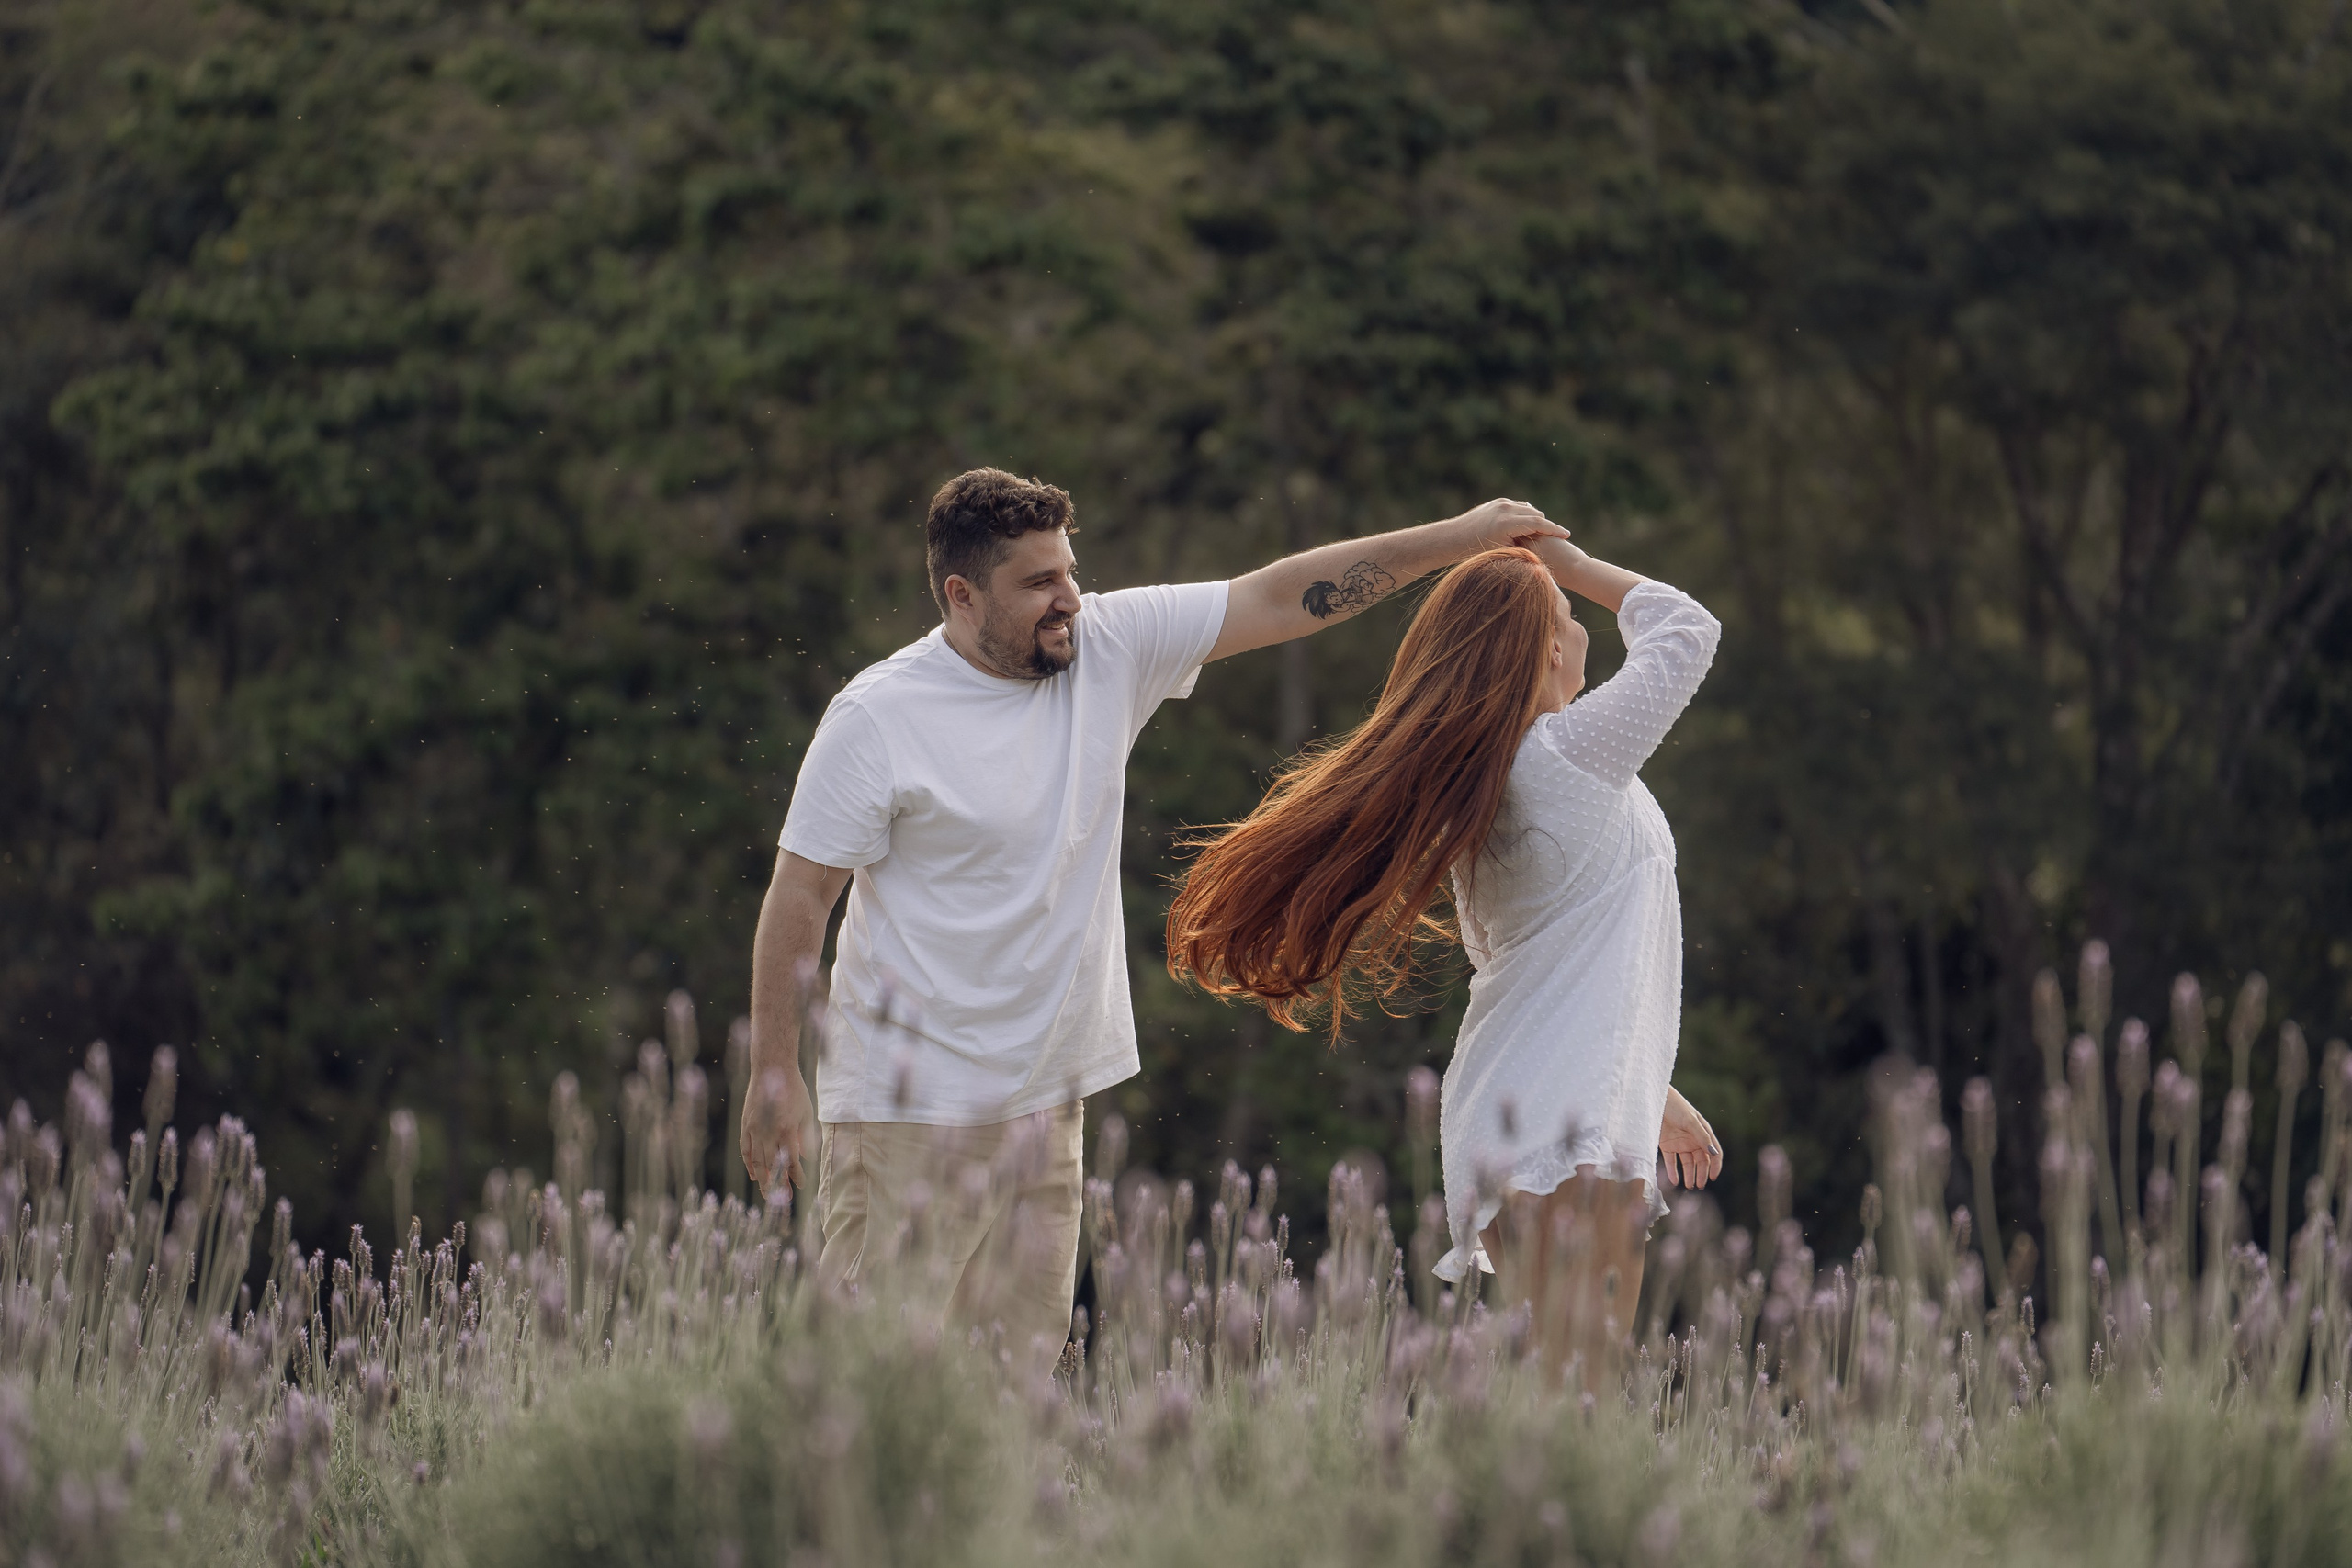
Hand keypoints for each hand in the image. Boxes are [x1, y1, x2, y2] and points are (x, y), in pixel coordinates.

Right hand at [741, 1064, 814, 1201]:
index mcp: (787, 1129)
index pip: (792, 1160)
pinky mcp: (746, 1125)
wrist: (771, 1069)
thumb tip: (806, 1157)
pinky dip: (749, 1164)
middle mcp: (769, 1132)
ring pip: (757, 1161)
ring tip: (767, 1193)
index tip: (800, 1185)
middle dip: (778, 1184)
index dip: (796, 1175)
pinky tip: (753, 1175)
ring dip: (762, 1179)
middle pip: (772, 1166)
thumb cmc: (793, 1090)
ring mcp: (755, 1129)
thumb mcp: (806, 1112)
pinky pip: (746, 1150)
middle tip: (782, 1198)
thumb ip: (806, 1136)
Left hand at [1449, 498, 1568, 554]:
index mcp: (1507, 523)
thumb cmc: (1475, 552)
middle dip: (1547, 525)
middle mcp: (1505, 509)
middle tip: (1557, 536)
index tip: (1567, 535)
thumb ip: (1521, 550)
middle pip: (1536, 514)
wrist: (1453, 537)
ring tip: (1544, 533)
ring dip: (1536, 519)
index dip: (1555, 530)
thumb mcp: (1501, 553)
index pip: (1539, 524)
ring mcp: (1501, 503)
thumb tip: (1541, 556)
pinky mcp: (1497, 501)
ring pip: (1528, 509)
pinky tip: (1528, 526)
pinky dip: (1525, 515)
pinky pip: (1519, 506)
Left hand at [1659, 1087, 1722, 1188]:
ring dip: (1689, 1175)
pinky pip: (1671, 1161)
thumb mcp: (1690, 1121)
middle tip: (1699, 1185)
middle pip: (1700, 1161)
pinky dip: (1673, 1172)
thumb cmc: (1675, 1106)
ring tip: (1689, 1186)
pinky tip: (1675, 1181)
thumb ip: (1702, 1136)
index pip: (1713, 1153)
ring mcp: (1680, 1143)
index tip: (1713, 1178)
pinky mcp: (1666, 1145)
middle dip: (1701, 1174)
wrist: (1653, 1099)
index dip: (1715, 1166)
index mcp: (1703, 1133)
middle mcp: (1693, 1139)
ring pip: (1687, 1163)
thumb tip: (1714, 1153)